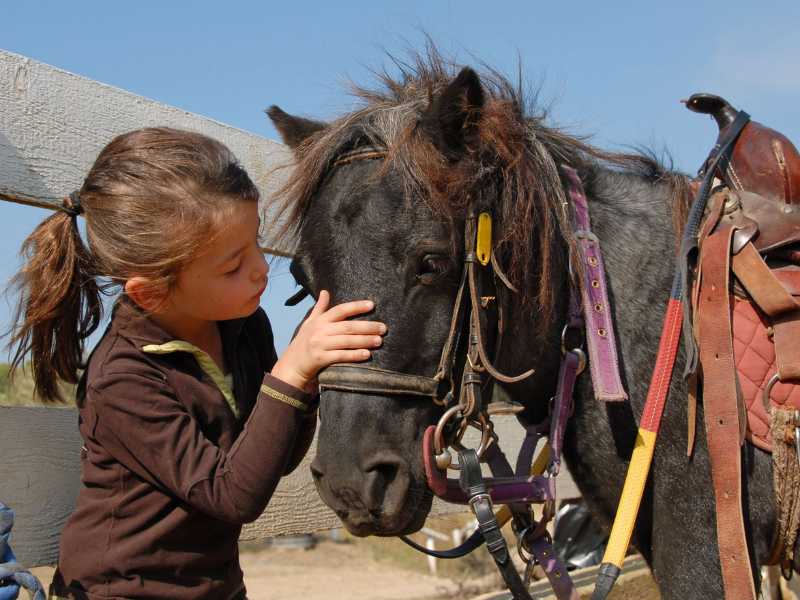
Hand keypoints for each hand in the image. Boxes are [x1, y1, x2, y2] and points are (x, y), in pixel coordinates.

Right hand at [270, 290, 385, 390]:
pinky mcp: (320, 359)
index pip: (340, 310)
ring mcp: (319, 344)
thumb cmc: (303, 343)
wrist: (291, 366)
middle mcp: (320, 330)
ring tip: (379, 341)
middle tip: (383, 328)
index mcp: (319, 320)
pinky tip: (367, 354)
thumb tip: (325, 291)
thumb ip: (319, 308)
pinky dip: (355, 355)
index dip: (356, 306)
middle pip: (348, 326)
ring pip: (347, 341)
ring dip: (365, 340)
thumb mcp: (309, 324)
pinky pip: (341, 356)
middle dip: (368, 326)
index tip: (372, 305)